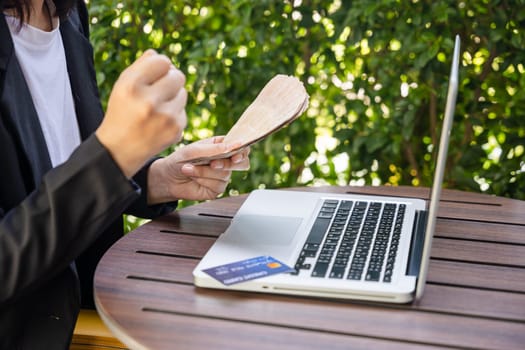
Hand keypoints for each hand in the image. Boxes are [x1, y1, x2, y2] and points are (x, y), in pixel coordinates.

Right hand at [95, 49, 186, 177]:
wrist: (118, 150)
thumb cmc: (121, 113)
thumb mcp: (122, 86)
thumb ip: (140, 66)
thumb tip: (158, 54)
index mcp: (132, 86)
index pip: (162, 61)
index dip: (160, 66)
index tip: (156, 73)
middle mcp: (149, 102)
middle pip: (178, 76)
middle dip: (171, 80)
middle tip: (159, 89)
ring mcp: (165, 118)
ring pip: (183, 93)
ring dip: (173, 97)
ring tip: (157, 108)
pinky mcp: (176, 131)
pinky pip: (183, 111)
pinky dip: (174, 114)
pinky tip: (159, 123)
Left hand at [147, 136, 249, 202]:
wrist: (167, 178)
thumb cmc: (180, 160)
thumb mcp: (195, 150)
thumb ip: (215, 148)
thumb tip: (235, 144)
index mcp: (222, 147)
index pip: (241, 147)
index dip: (242, 151)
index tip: (235, 155)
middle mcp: (225, 161)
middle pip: (242, 163)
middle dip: (227, 164)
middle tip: (213, 163)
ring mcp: (222, 176)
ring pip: (225, 175)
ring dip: (205, 172)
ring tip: (190, 169)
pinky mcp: (217, 189)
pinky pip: (218, 185)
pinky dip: (203, 180)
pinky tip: (194, 178)